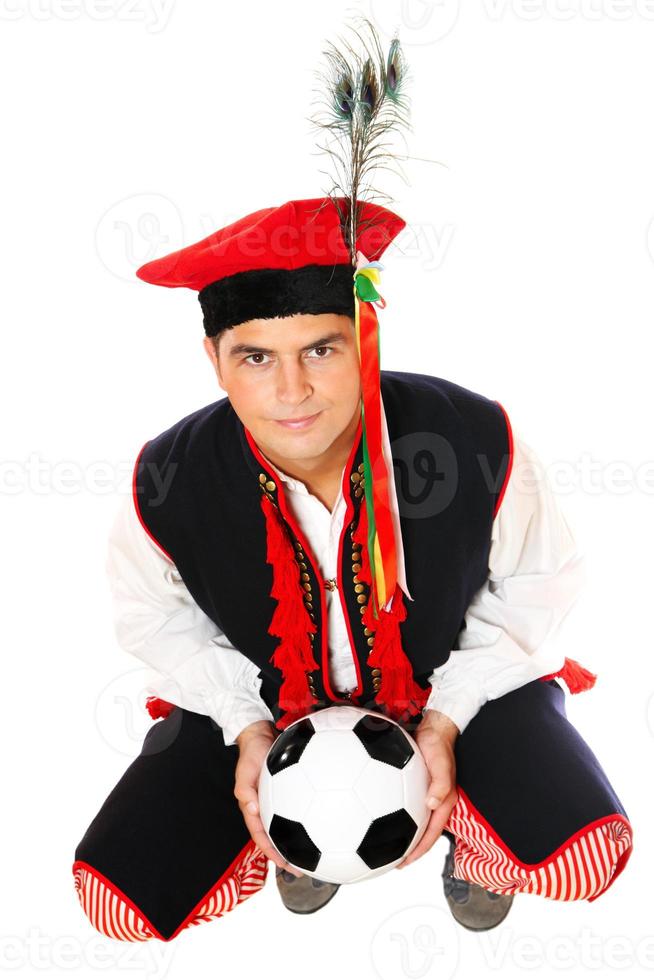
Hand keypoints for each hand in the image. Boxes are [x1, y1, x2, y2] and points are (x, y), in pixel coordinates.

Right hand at [233, 720, 302, 876]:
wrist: (260, 735)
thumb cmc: (250, 754)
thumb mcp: (243, 771)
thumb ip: (245, 790)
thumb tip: (252, 810)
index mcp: (253, 810)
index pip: (262, 838)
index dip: (272, 854)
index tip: (286, 867)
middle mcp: (266, 809)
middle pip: (277, 838)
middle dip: (288, 856)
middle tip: (305, 870)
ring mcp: (278, 802)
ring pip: (288, 827)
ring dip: (299, 841)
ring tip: (316, 854)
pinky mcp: (289, 792)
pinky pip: (300, 809)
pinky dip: (309, 819)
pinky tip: (323, 822)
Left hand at [395, 710, 458, 869]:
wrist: (434, 730)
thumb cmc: (439, 746)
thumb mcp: (442, 765)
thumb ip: (440, 784)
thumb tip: (431, 804)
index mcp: (443, 803)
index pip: (431, 835)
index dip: (418, 852)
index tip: (403, 863)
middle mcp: (434, 803)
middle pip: (421, 834)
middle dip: (408, 850)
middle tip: (389, 862)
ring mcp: (424, 796)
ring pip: (412, 823)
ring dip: (401, 836)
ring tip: (384, 845)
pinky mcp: (414, 788)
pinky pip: (404, 807)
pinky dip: (393, 816)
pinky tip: (378, 814)